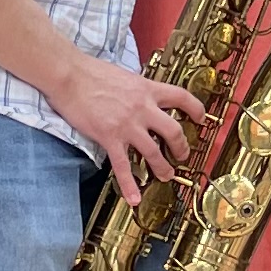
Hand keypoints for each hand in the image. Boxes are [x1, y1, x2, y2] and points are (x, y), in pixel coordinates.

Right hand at [51, 55, 207, 203]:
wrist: (69, 75)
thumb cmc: (91, 71)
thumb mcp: (124, 75)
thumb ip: (137, 88)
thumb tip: (141, 95)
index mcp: (147, 89)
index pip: (181, 97)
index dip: (196, 109)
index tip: (201, 118)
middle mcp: (142, 107)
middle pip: (174, 130)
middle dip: (182, 147)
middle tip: (182, 155)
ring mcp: (127, 124)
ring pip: (154, 152)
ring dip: (162, 167)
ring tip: (166, 175)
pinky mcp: (109, 137)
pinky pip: (123, 166)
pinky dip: (130, 185)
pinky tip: (134, 198)